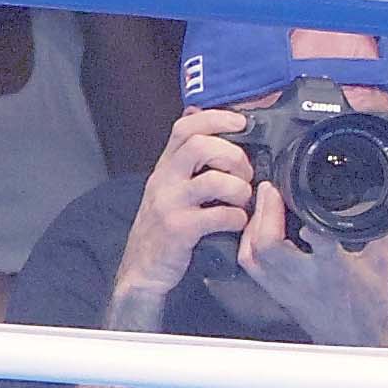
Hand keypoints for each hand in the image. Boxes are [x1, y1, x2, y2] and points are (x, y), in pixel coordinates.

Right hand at [108, 110, 260, 326]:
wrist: (142, 269)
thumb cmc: (164, 226)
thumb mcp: (172, 187)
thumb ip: (190, 162)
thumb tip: (215, 129)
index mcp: (166, 166)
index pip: (185, 127)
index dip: (216, 118)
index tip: (241, 121)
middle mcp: (164, 180)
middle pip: (200, 146)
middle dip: (233, 156)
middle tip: (245, 174)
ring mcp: (169, 204)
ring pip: (214, 180)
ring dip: (239, 189)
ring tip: (242, 201)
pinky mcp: (178, 230)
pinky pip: (218, 216)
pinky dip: (236, 218)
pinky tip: (236, 222)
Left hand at [231, 167, 387, 348]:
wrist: (353, 342)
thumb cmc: (367, 308)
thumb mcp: (380, 264)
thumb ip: (377, 231)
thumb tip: (380, 204)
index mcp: (335, 270)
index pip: (320, 241)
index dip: (311, 220)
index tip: (305, 196)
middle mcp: (304, 278)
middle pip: (270, 246)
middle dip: (266, 211)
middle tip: (271, 189)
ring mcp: (285, 287)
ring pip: (254, 254)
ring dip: (253, 224)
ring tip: (262, 203)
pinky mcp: (275, 292)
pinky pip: (250, 264)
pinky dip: (247, 241)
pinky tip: (254, 228)